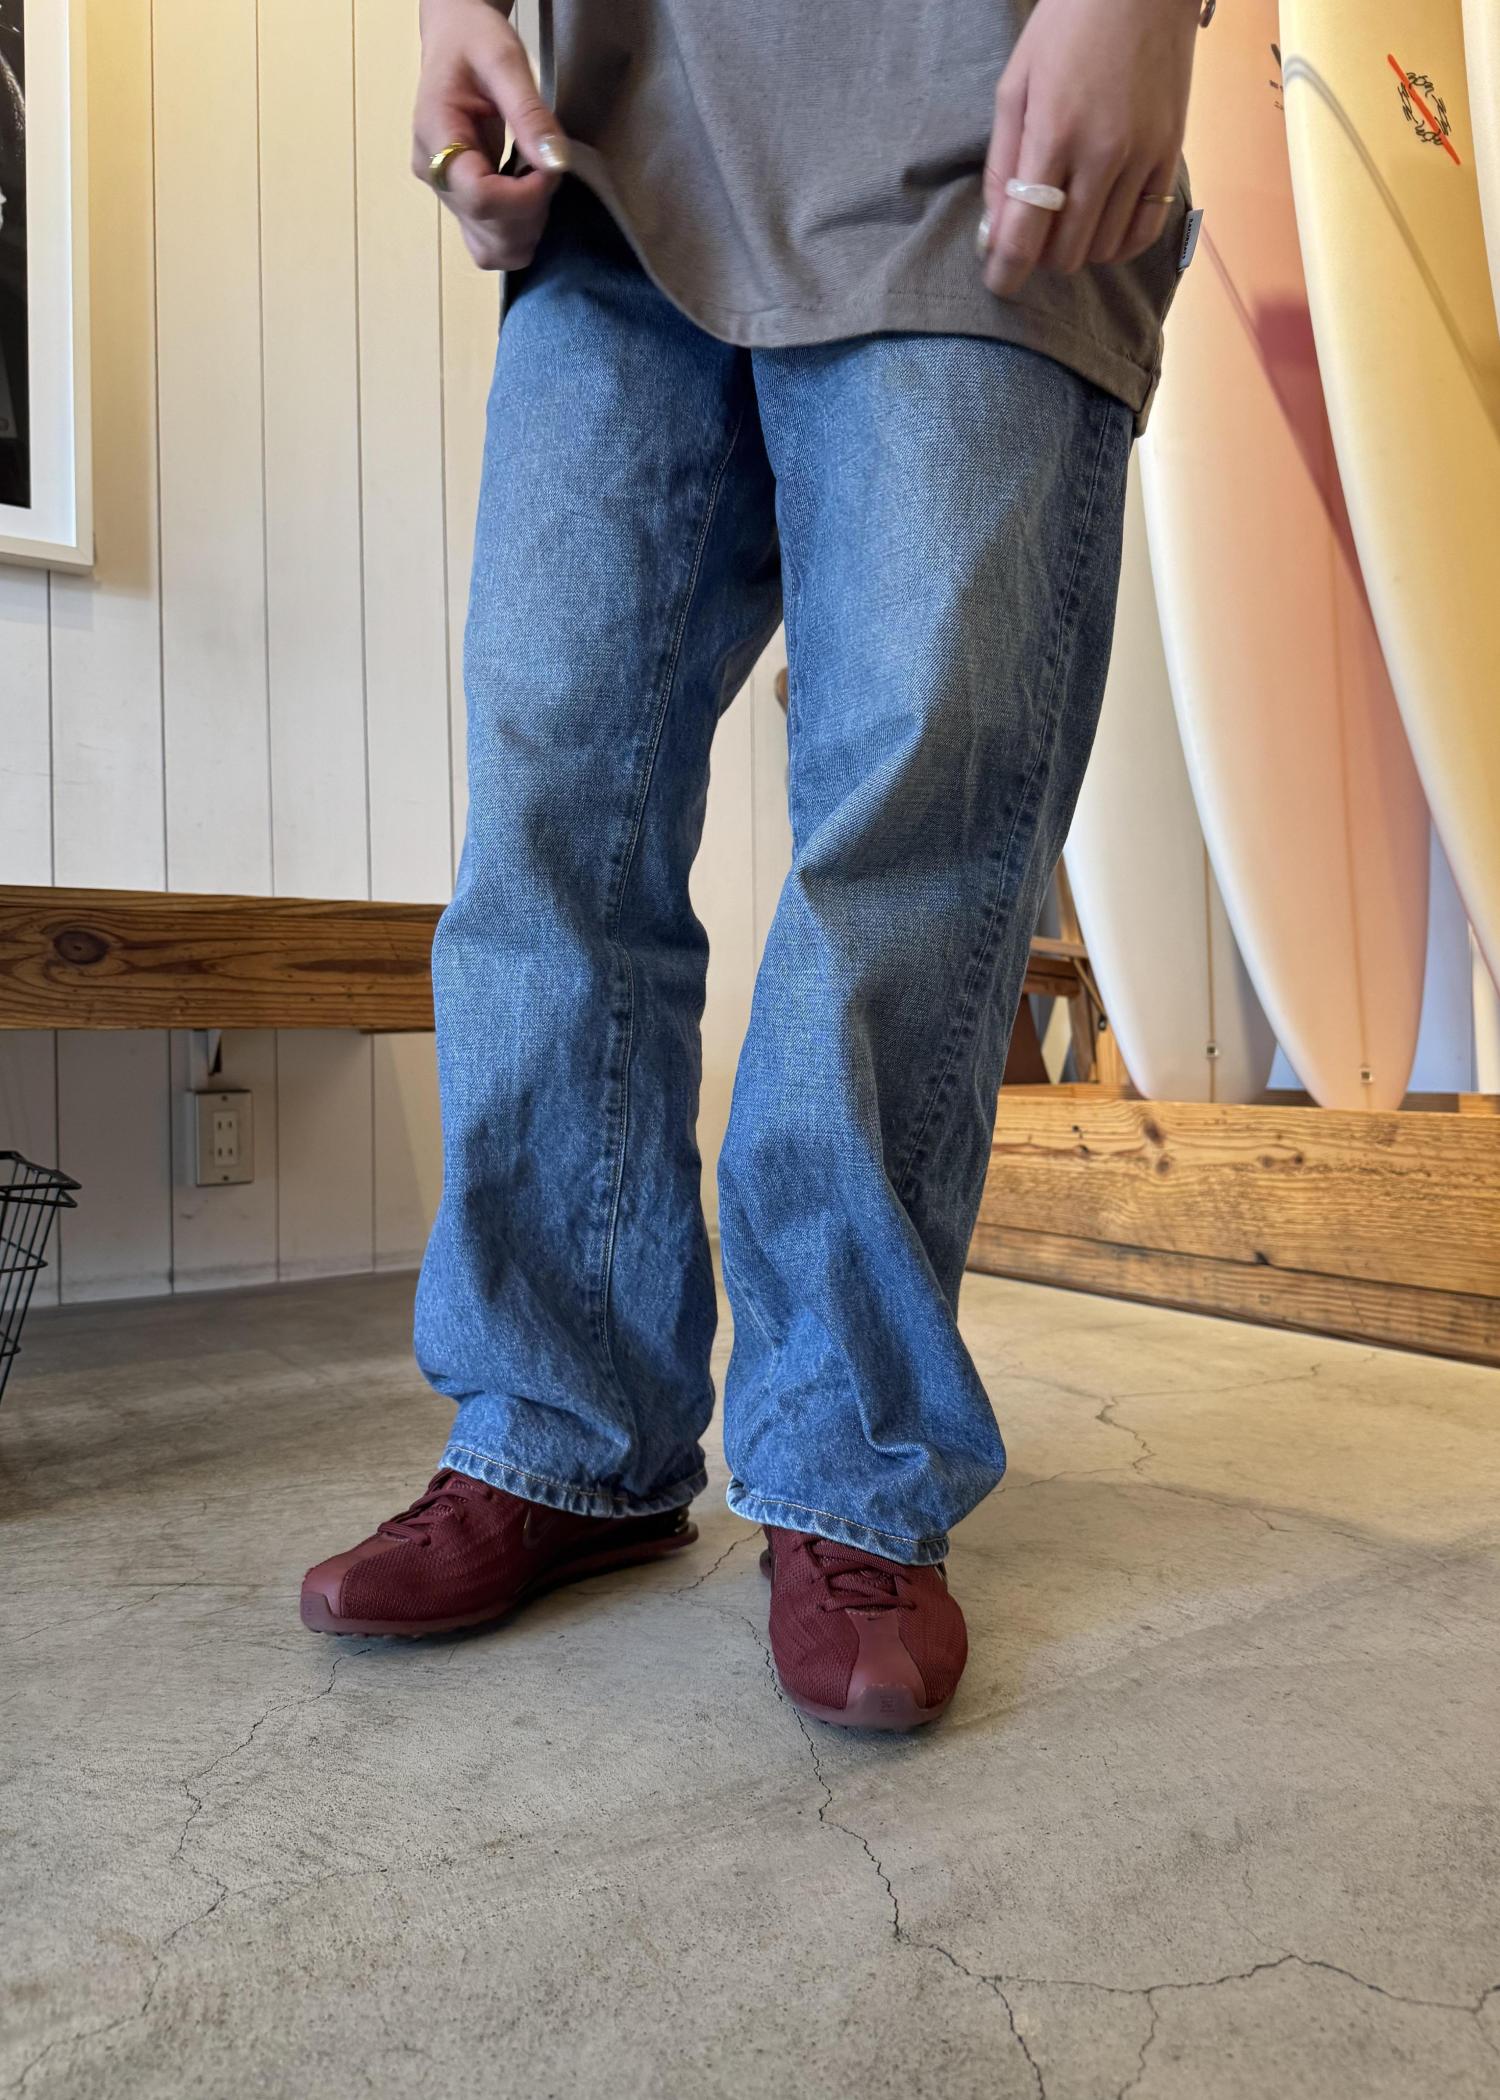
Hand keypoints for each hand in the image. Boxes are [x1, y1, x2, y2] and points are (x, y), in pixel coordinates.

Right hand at [413, 0, 570, 270]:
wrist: (454, 38)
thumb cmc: (473, 39)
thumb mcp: (503, 59)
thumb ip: (529, 112)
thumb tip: (555, 163)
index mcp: (435, 136)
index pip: (480, 197)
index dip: (526, 196)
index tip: (549, 166)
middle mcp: (434, 176)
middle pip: (489, 231)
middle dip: (532, 210)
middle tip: (545, 162)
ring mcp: (446, 195)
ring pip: (491, 250)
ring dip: (527, 227)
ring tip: (535, 178)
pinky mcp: (461, 203)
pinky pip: (492, 242)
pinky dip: (520, 229)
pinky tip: (528, 192)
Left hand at [979, 0, 1198, 297]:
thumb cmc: (1068, 26)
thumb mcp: (1017, 85)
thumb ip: (1003, 162)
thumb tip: (994, 229)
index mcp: (1055, 134)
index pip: (1025, 235)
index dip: (1006, 271)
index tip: (998, 282)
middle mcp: (1103, 155)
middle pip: (1065, 251)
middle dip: (1039, 255)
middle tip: (1031, 233)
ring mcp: (1143, 157)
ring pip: (1104, 248)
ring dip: (1078, 248)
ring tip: (1066, 222)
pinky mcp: (1171, 154)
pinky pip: (1145, 229)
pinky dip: (1119, 243)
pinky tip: (1102, 227)